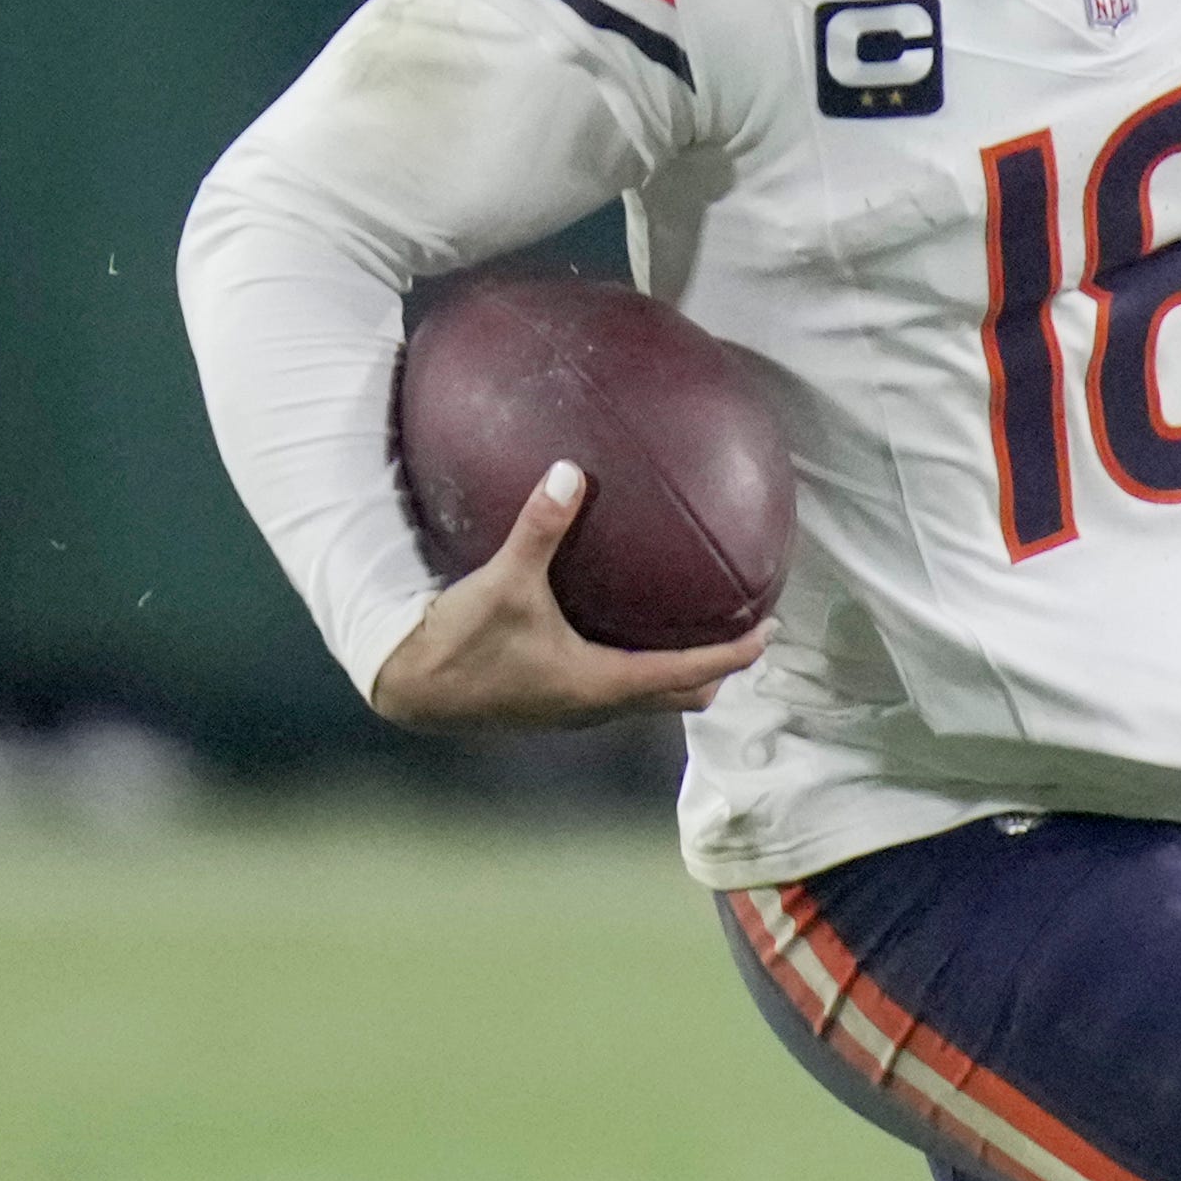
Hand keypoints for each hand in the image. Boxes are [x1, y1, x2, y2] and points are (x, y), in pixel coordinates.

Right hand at [365, 460, 770, 729]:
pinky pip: (621, 689)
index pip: (692, 673)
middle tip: (744, 626)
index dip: (736, 654)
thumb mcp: (503, 580)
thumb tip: (570, 469)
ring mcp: (578, 710)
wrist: (410, 688)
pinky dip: (645, 666)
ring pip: (653, 698)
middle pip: (685, 696)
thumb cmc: (460, 642)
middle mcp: (600, 705)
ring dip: (684, 670)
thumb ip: (540, 525)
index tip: (770, 630)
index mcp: (603, 683)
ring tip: (701, 625)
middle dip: (721, 667)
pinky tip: (630, 625)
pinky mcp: (557, 703)